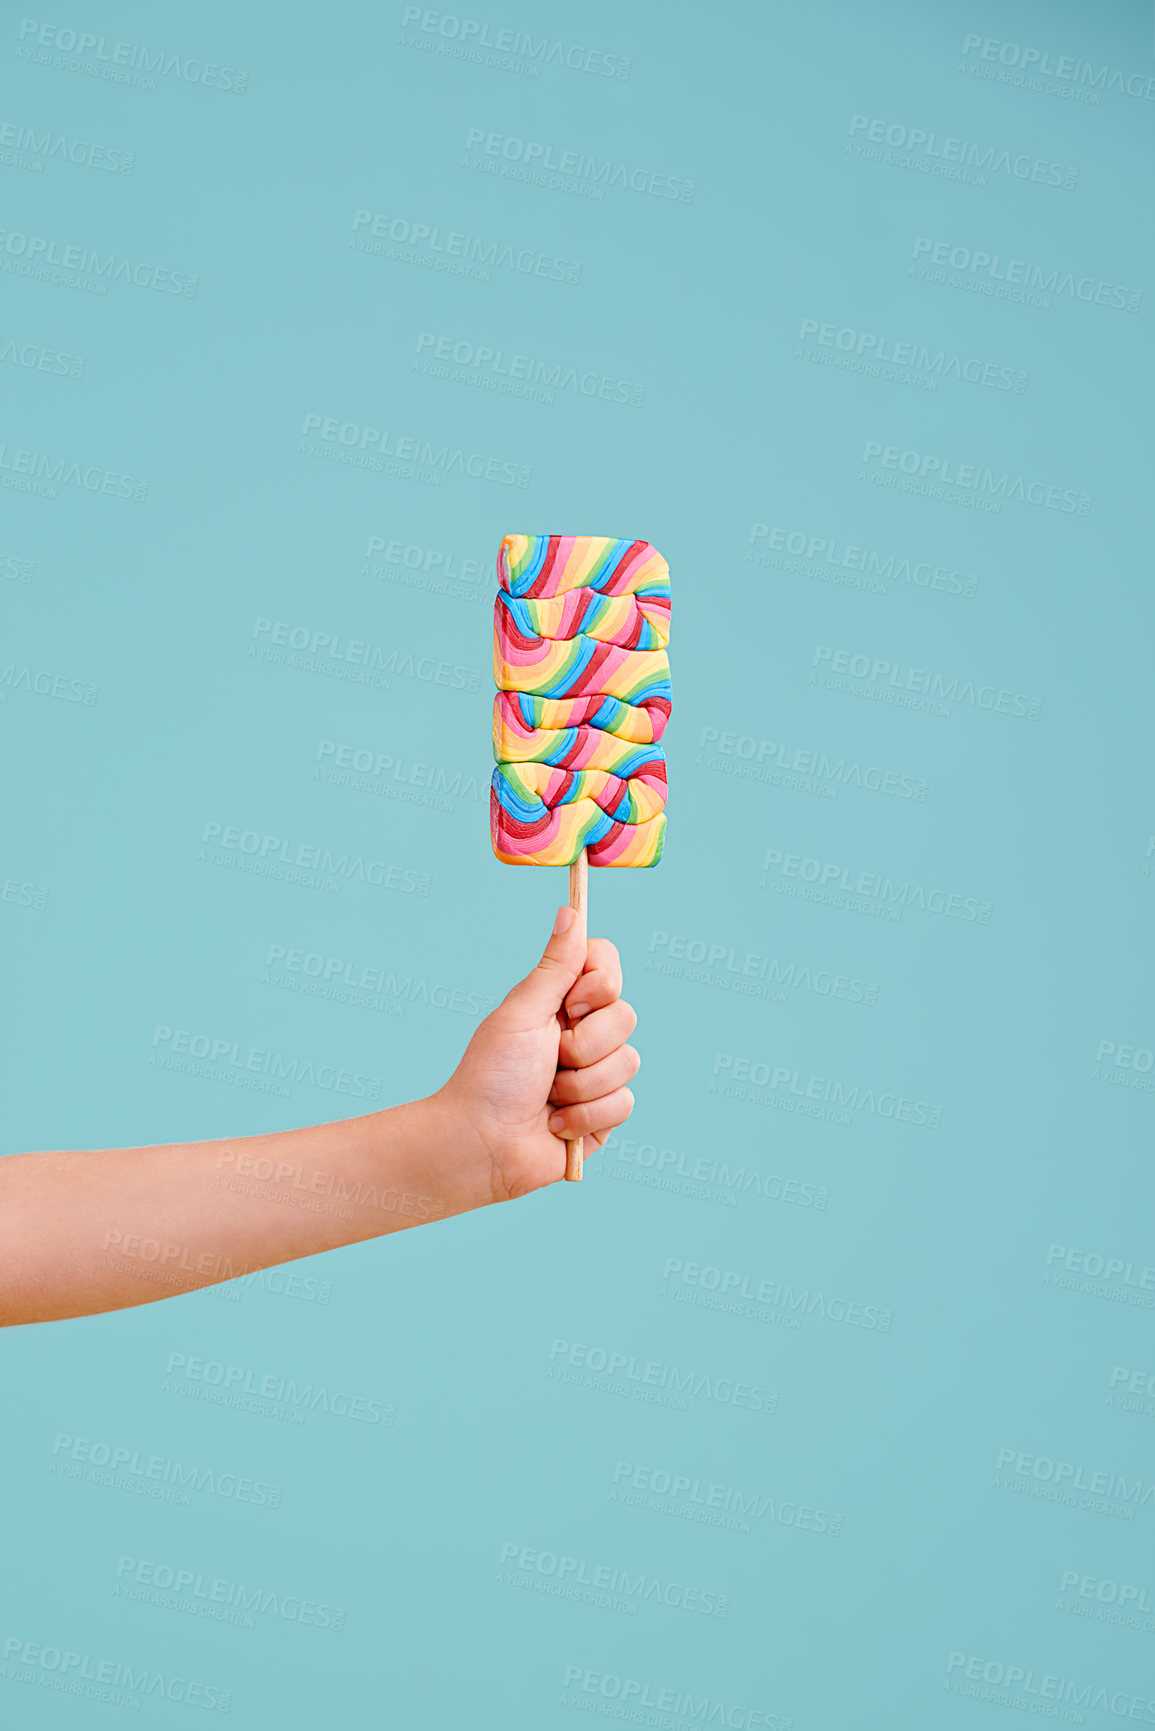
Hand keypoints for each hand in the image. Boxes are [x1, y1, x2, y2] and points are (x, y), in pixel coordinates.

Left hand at [434, 907, 638, 1201]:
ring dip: (580, 1085)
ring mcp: (597, 1073)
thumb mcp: (523, 1012)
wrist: (481, 1144)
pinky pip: (625, 1103)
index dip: (598, 984)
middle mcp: (584, 1033)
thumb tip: (571, 911)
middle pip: (625, 1016)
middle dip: (584, 1044)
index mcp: (562, 1002)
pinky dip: (585, 1116)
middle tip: (550, 1059)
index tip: (570, 1003)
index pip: (608, 965)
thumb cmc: (490, 1075)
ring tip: (547, 1097)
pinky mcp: (605, 1114)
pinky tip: (557, 1124)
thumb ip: (555, 966)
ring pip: (629, 1062)